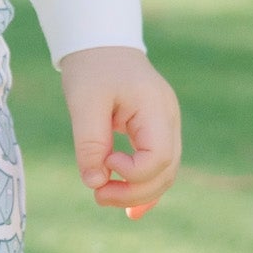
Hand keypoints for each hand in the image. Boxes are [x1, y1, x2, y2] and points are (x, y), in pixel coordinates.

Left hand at [56, 45, 180, 218]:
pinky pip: (158, 165)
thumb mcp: (84, 101)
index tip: (105, 162)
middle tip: (98, 196)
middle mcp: (169, 119)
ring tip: (105, 199)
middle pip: (167, 170)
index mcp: (156, 107)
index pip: (160, 156)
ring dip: (138, 193)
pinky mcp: (155, 131)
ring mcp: (166, 125)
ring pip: (165, 172)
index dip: (133, 172)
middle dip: (134, 192)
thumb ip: (90, 142)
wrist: (101, 43)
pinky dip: (145, 186)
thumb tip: (95, 183)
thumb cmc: (92, 67)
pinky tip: (131, 209)